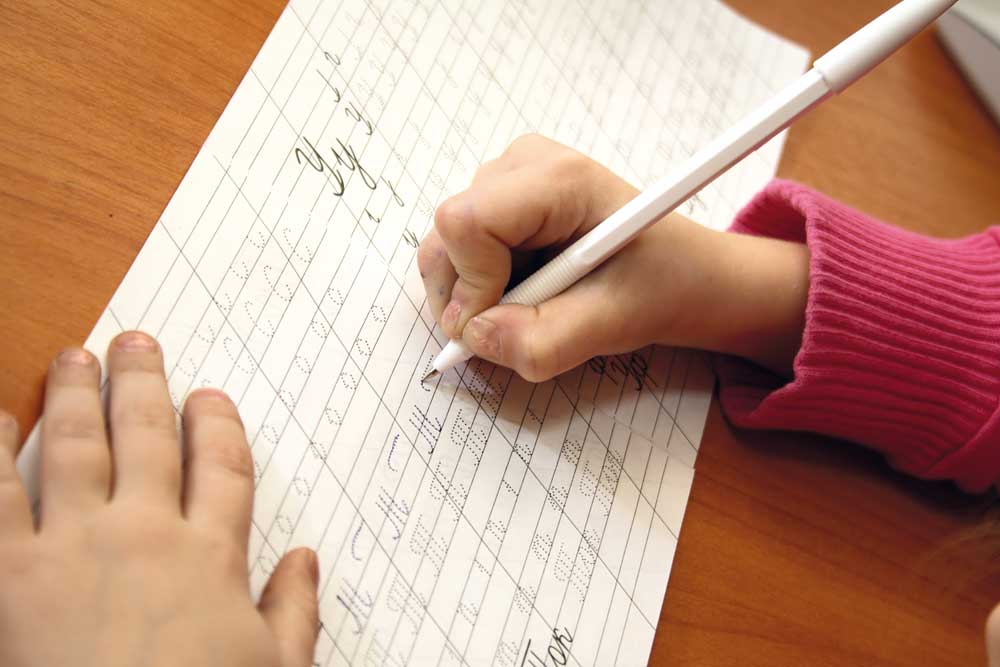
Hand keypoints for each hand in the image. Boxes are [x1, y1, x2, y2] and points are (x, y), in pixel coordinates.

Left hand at [0, 332, 318, 666]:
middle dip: (141, 383)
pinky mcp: (10, 573)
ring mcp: (75, 547)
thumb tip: (306, 560)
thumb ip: (295, 613)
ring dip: (74, 394)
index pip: (222, 467)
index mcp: (211, 557)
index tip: (209, 396)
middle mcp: (146, 534)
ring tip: (74, 356)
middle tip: (136, 342)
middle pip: (147, 437)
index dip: (216, 423)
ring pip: (76, 447)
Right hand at [419, 134, 809, 379]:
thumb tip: (473, 337)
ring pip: (446, 248)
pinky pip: (457, 253)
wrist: (682, 273)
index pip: (464, 222)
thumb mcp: (613, 325)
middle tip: (520, 322)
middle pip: (445, 236)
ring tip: (537, 302)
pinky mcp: (499, 199)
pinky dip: (481, 287)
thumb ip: (542, 341)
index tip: (504, 319)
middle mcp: (523, 164)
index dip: (471, 283)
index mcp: (557, 179)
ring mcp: (507, 178)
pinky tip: (529, 289)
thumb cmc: (659, 285)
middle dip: (468, 296)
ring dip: (477, 294)